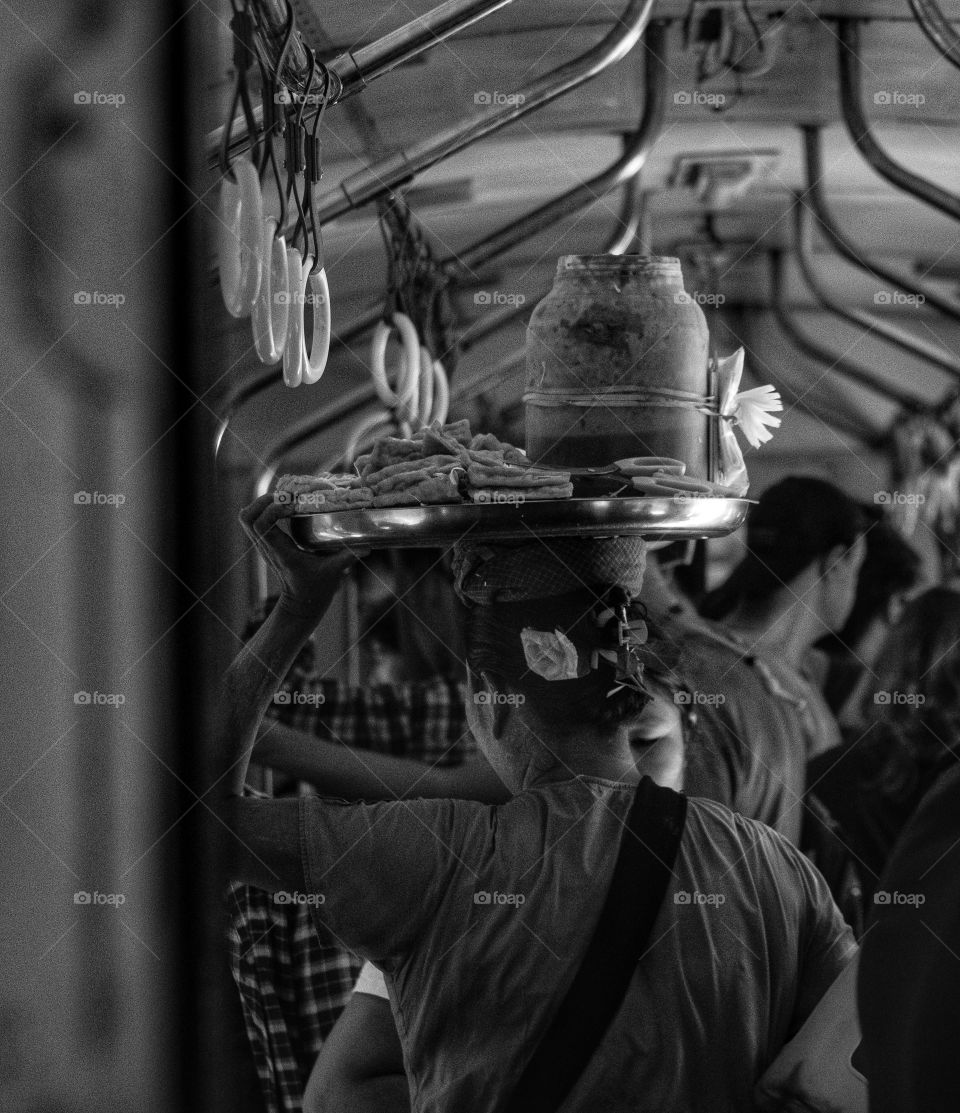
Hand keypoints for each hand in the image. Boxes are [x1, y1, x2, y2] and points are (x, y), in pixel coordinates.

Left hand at [239, 493, 367, 617]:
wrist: (300, 604)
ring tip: (282, 499)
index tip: (292, 504)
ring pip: (246, 518)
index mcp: (280, 552)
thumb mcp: (333, 573)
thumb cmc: (316, 590)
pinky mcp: (266, 544)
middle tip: (286, 496)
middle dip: (263, 501)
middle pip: (247, 517)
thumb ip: (347, 559)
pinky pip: (252, 522)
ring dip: (260, 504)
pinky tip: (279, 507)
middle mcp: (267, 547)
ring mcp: (263, 546)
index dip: (273, 509)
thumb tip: (366, 548)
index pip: (261, 525)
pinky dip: (261, 510)